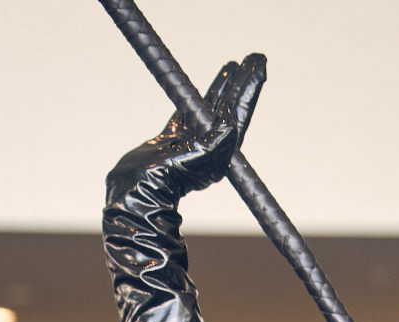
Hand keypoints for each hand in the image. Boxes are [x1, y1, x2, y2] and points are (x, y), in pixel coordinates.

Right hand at [106, 53, 265, 204]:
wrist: (140, 186)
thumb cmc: (170, 178)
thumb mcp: (199, 160)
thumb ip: (216, 143)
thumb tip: (231, 126)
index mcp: (222, 149)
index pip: (239, 112)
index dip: (249, 88)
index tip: (259, 66)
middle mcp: (211, 145)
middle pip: (230, 105)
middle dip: (242, 82)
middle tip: (254, 59)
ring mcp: (193, 139)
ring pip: (212, 104)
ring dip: (224, 85)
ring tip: (234, 66)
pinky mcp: (175, 136)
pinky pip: (191, 110)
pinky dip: (199, 96)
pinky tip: (206, 88)